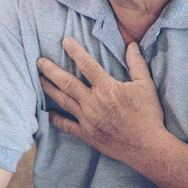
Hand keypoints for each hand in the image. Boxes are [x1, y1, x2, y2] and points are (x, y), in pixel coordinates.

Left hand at [37, 37, 167, 163]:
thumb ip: (136, 64)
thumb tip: (132, 44)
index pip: (86, 65)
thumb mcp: (146, 85)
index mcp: (106, 88)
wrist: (147, 147)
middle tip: (39, 62)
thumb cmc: (148, 115)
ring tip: (40, 80)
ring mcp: (88, 119)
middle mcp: (93, 102)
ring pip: (63, 101)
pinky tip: (49, 114)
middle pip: (66, 83)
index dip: (75, 51)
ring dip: (50, 89)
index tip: (64, 41)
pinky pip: (67, 126)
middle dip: (51, 70)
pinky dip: (57, 120)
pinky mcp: (87, 134)